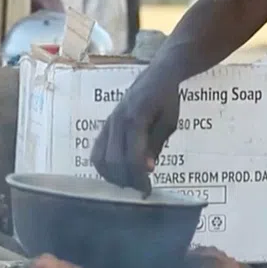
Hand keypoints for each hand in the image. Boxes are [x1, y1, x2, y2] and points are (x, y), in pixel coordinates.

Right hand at [90, 73, 179, 194]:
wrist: (156, 77)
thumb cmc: (167, 100)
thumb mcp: (169, 122)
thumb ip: (156, 145)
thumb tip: (147, 170)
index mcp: (136, 119)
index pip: (132, 157)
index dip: (139, 177)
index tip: (147, 190)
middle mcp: (117, 121)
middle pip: (113, 161)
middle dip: (127, 180)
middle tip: (140, 188)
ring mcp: (108, 123)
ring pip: (99, 159)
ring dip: (113, 176)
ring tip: (129, 181)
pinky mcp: (104, 126)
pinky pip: (96, 151)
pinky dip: (104, 166)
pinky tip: (118, 172)